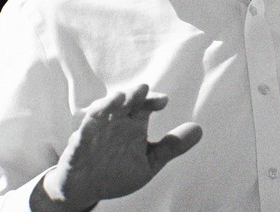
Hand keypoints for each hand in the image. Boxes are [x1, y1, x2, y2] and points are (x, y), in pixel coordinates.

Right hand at [35, 84, 201, 210]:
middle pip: (125, 103)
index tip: (163, 101)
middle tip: (143, 89)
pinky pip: (84, 130)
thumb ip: (171, 146)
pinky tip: (97, 114)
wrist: (87, 190)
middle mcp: (116, 123)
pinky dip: (90, 121)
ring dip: (111, 102)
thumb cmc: (117, 172)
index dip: (153, 100)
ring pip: (103, 110)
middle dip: (134, 95)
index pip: (145, 105)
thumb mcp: (149, 162)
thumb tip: (199, 129)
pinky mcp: (80, 144)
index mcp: (133, 125)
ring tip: (121, 97)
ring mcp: (97, 132)